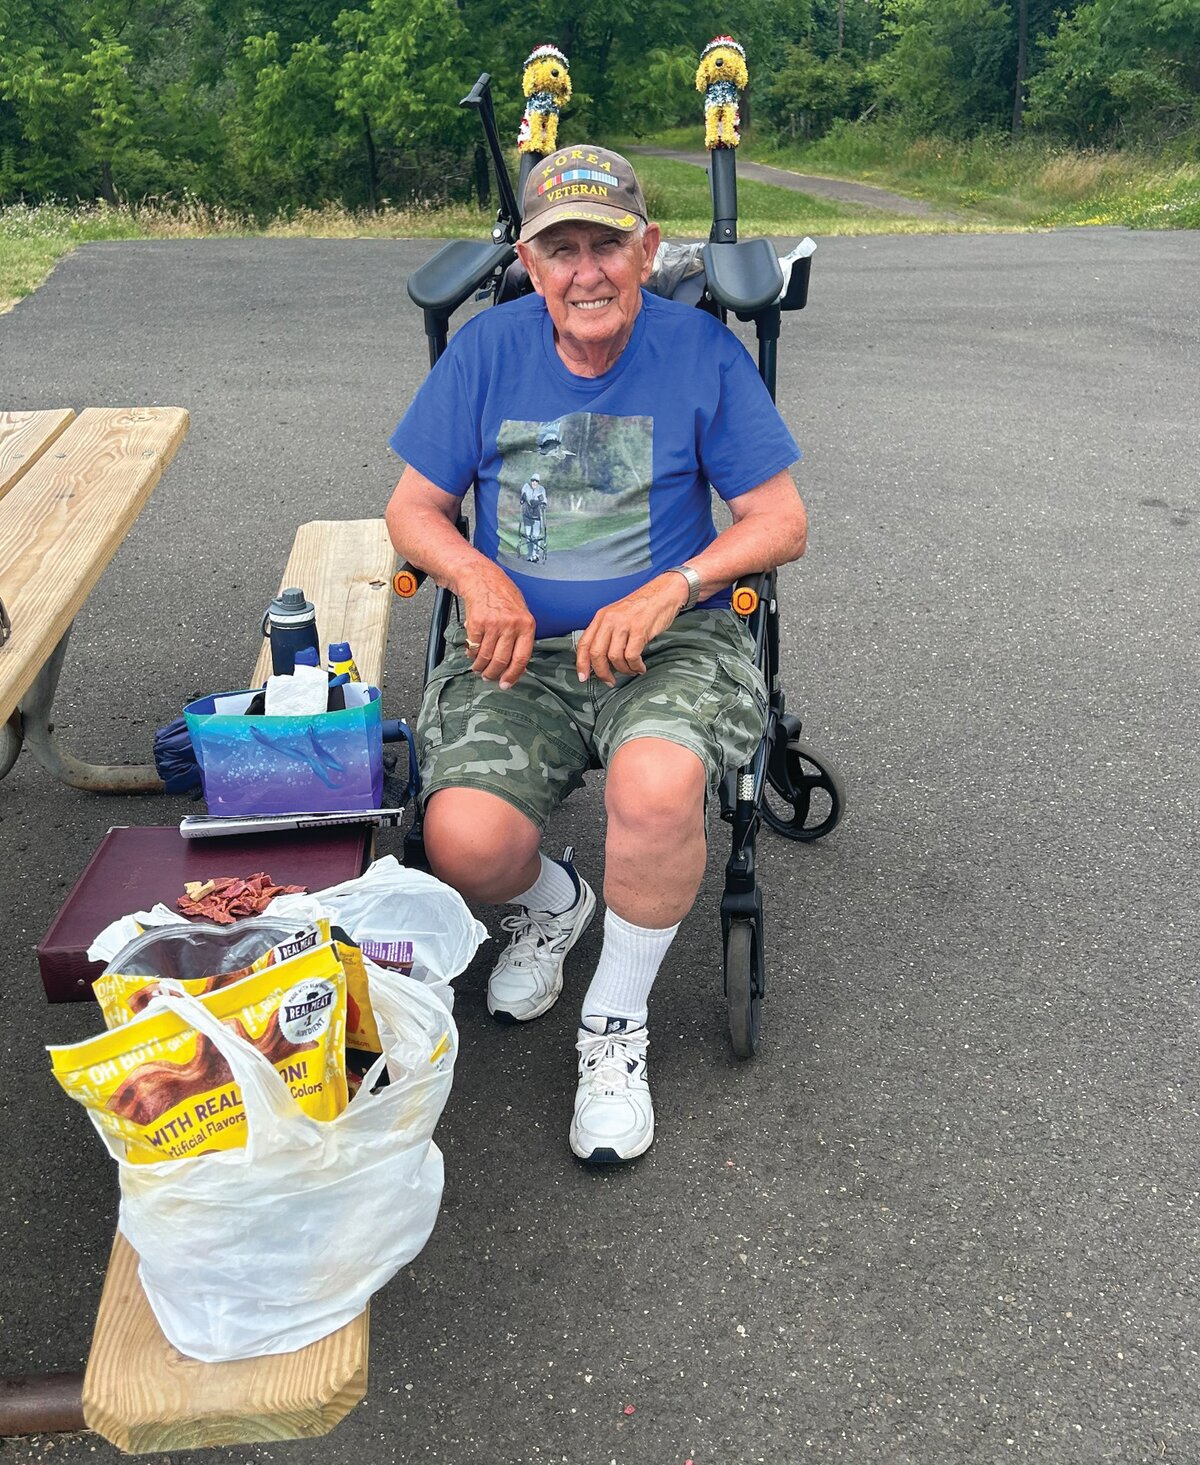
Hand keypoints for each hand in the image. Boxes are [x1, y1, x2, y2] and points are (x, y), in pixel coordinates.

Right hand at [459, 564, 535, 687]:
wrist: (481, 577)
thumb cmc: (502, 595)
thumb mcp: (521, 613)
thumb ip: (521, 637)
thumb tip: (518, 666)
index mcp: (527, 625)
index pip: (522, 658)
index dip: (513, 675)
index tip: (506, 684)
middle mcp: (511, 625)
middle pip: (502, 660)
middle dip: (493, 674)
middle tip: (489, 678)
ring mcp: (494, 624)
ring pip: (486, 656)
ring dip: (480, 667)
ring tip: (478, 668)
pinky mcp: (476, 623)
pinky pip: (473, 647)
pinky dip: (471, 654)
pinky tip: (471, 654)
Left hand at [576, 574, 686, 685]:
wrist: (664, 593)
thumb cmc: (643, 607)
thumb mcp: (618, 615)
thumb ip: (607, 632)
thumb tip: (601, 658)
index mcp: (601, 617)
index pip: (584, 643)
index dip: (581, 663)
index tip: (583, 677)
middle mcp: (609, 620)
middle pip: (596, 653)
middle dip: (602, 672)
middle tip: (609, 681)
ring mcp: (624, 624)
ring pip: (614, 657)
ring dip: (623, 670)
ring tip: (631, 671)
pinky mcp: (639, 629)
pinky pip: (631, 656)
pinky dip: (635, 666)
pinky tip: (640, 667)